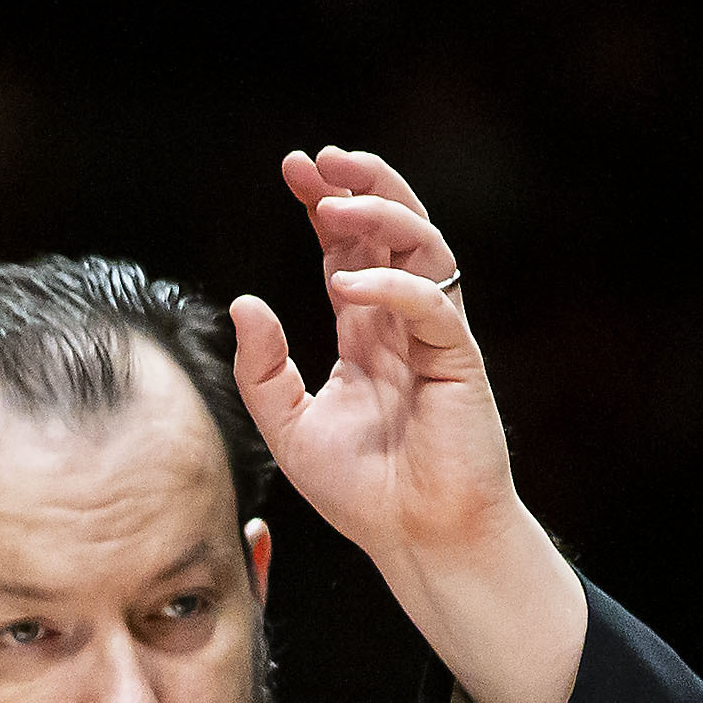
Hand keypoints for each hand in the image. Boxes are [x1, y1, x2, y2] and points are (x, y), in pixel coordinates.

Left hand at [227, 148, 584, 702]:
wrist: (416, 540)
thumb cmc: (363, 494)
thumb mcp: (289, 430)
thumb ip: (262, 371)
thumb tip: (244, 304)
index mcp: (366, 333)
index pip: (347, 251)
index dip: (325, 206)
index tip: (293, 170)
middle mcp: (403, 324)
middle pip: (393, 230)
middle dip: (359, 187)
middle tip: (318, 161)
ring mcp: (435, 338)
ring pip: (424, 250)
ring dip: (381, 218)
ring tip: (334, 205)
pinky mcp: (459, 363)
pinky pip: (434, 308)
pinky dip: (395, 287)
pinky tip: (351, 283)